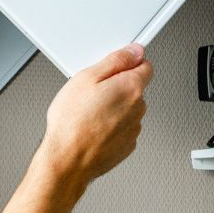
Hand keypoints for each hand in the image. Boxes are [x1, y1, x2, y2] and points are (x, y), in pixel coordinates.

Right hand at [37, 44, 151, 185]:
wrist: (68, 161)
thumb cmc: (72, 124)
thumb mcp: (86, 78)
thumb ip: (115, 61)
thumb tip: (134, 51)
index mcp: (131, 88)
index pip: (146, 65)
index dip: (129, 62)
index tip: (117, 64)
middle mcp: (138, 109)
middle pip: (135, 88)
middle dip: (117, 86)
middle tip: (93, 91)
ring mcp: (133, 129)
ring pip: (128, 109)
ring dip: (114, 108)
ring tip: (89, 113)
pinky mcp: (126, 145)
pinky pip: (122, 128)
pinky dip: (111, 126)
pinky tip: (92, 127)